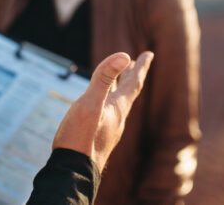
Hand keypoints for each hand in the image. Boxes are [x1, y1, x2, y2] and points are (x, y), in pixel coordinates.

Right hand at [52, 51, 153, 169]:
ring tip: (121, 80)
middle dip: (132, 75)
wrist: (74, 170)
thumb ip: (104, 78)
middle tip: (137, 62)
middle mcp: (117, 118)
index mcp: (118, 107)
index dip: (141, 67)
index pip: (134, 83)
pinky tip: (101, 107)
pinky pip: (108, 113)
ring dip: (121, 88)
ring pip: (119, 103)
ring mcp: (109, 129)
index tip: (149, 53)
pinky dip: (109, 102)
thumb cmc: (81, 136)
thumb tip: (124, 55)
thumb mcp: (91, 102)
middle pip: (129, 92)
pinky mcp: (98, 137)